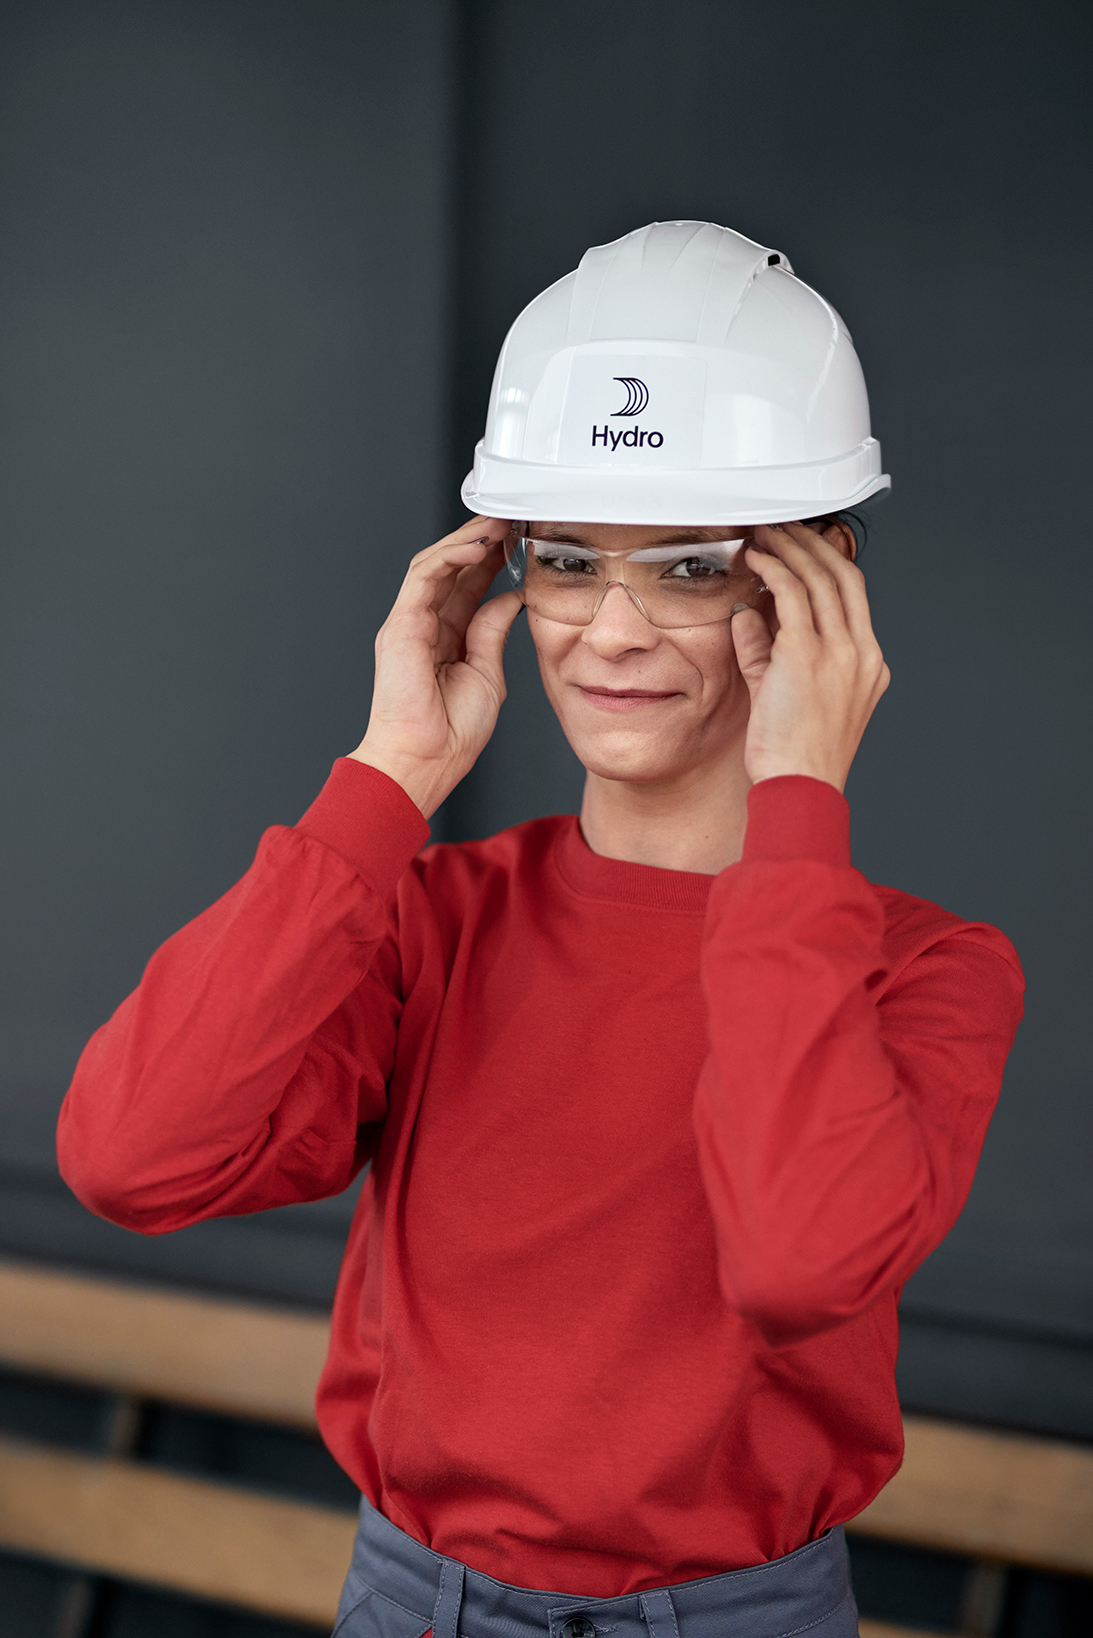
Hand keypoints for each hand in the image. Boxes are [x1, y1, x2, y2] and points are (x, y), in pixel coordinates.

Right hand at [349, 516, 521, 817]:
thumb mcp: (488, 673)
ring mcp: (410, 622)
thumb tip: (511, 597)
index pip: (469, 583)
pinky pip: (423, 579)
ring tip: (497, 523)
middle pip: (452, 567)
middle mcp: (426, 623)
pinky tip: (475, 547)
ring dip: (466, 540)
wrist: (426, 761)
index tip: (520, 537)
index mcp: (448, 635)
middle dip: (481, 539)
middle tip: (511, 517)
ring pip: (436, 564)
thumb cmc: (451, 732)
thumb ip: (493, 631)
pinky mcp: (400, 626)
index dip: (493, 557)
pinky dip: (449, 558)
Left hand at [729, 522, 889, 792]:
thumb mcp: (783, 696)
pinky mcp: (809, 654)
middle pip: (843, 576)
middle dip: (811, 544)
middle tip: (784, 528)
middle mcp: (862, 653)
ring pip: (820, 578)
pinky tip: (758, 560)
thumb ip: (766, 652)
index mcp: (868, 665)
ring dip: (791, 549)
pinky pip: (793, 595)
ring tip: (767, 534)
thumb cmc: (796, 757)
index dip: (828, 563)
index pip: (854, 597)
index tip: (803, 547)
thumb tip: (750, 614)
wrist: (801, 787)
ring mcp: (840, 652)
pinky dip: (775, 570)